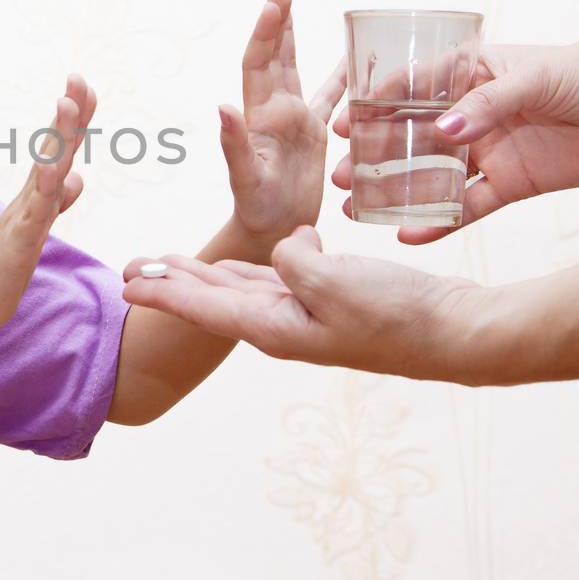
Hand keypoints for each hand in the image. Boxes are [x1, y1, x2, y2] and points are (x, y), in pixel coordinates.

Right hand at [0, 73, 96, 335]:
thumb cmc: (4, 263)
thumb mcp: (38, 227)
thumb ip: (57, 200)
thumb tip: (77, 177)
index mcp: (38, 193)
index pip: (60, 148)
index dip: (75, 119)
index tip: (85, 85)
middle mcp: (30, 195)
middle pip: (53, 147)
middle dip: (69, 113)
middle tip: (78, 76)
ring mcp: (24, 214)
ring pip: (46, 169)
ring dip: (57, 137)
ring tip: (67, 104)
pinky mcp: (20, 239)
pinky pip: (35, 210)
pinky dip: (45, 187)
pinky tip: (53, 167)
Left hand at [122, 226, 499, 383]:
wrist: (455, 333)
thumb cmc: (398, 314)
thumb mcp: (335, 280)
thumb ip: (292, 260)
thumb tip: (286, 246)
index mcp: (274, 326)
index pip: (203, 307)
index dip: (161, 293)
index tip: (123, 285)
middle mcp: (281, 324)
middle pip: (211, 299)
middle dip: (168, 284)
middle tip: (126, 270)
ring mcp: (305, 315)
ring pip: (239, 289)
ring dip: (201, 276)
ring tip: (165, 264)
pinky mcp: (328, 300)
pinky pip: (275, 281)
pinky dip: (249, 268)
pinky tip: (244, 260)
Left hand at [221, 0, 346, 247]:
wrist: (270, 233)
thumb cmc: (256, 211)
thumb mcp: (245, 179)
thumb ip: (233, 145)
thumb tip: (223, 108)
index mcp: (259, 116)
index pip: (259, 63)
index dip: (265, 31)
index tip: (274, 1)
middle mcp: (274, 111)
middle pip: (275, 56)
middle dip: (278, 21)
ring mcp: (293, 121)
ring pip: (296, 69)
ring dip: (295, 38)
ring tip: (297, 4)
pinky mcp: (314, 134)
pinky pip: (329, 98)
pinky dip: (340, 78)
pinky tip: (354, 59)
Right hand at [332, 40, 578, 243]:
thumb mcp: (537, 76)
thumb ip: (489, 104)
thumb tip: (445, 132)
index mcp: (470, 72)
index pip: (410, 88)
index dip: (372, 107)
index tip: (340, 125)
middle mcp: (471, 113)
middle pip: (410, 137)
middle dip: (371, 156)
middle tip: (338, 175)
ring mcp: (487, 152)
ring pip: (430, 175)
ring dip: (393, 192)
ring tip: (356, 208)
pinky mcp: (508, 185)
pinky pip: (465, 207)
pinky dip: (437, 223)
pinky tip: (407, 235)